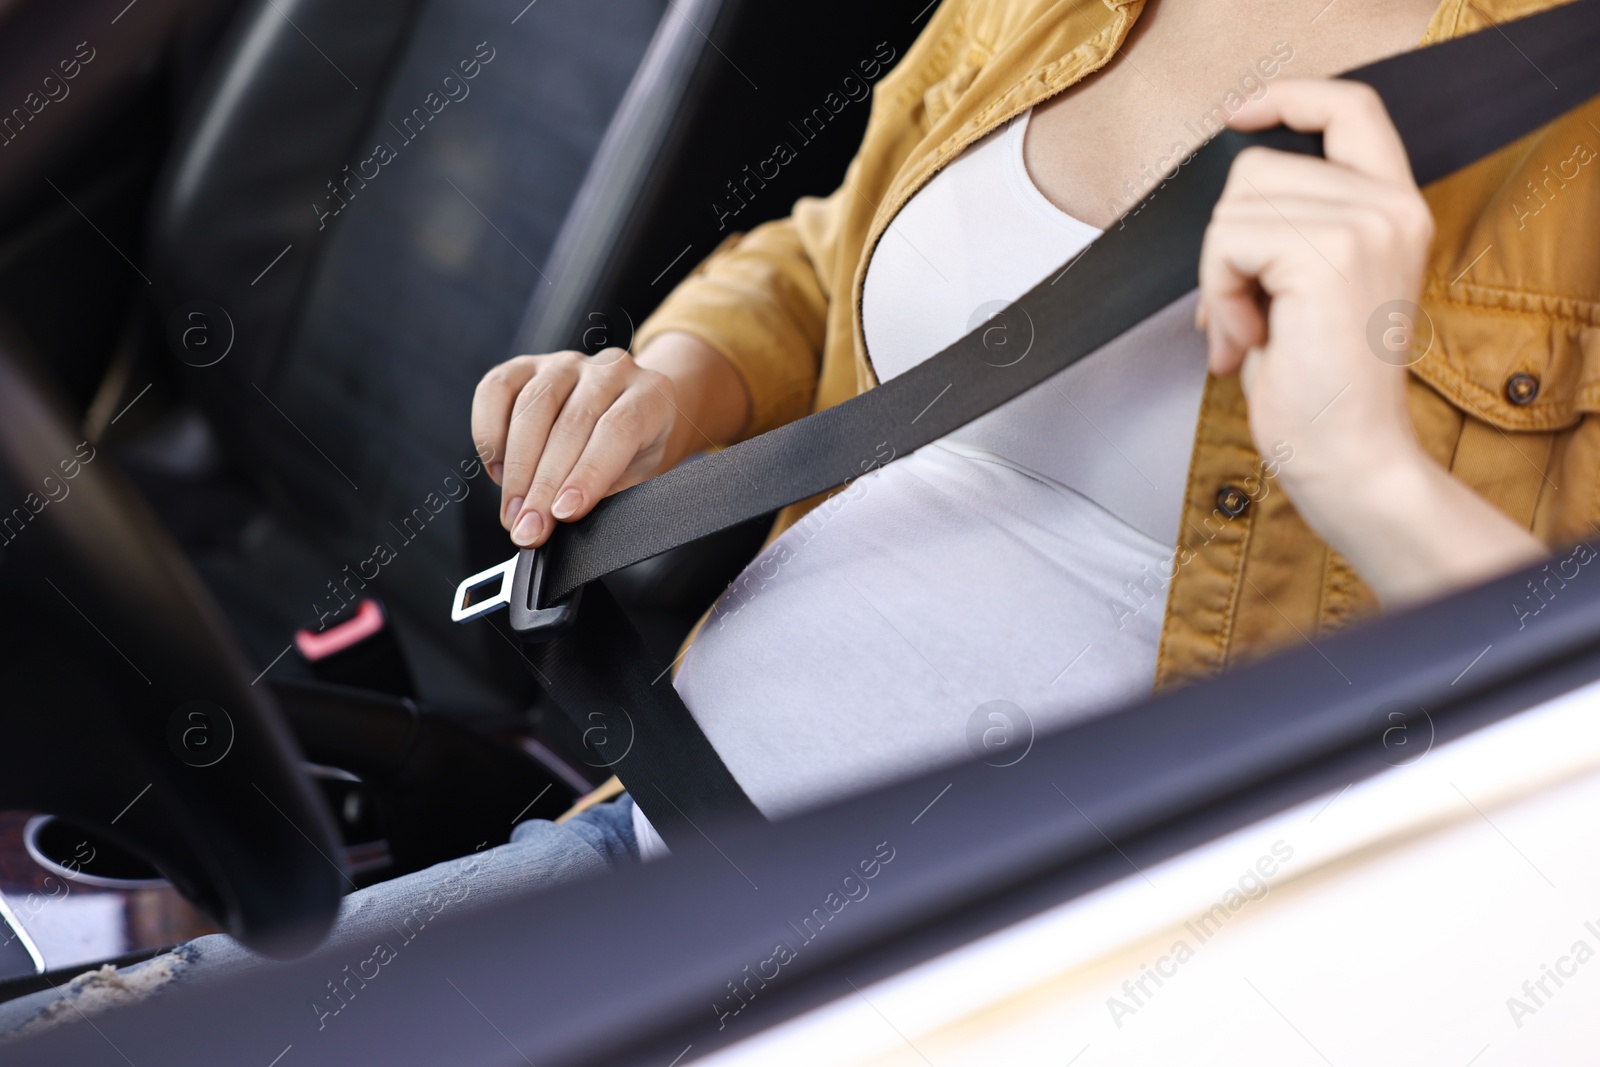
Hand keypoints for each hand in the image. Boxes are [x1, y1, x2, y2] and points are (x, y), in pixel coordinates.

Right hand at [472, 349, 677, 546]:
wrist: (624, 416)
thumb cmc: (631, 452)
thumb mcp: (636, 475)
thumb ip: (607, 491)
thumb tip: (560, 517)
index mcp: (650, 394)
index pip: (619, 429)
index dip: (589, 474)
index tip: (563, 513)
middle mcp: (609, 369)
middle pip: (572, 423)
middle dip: (545, 484)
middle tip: (529, 528)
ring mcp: (566, 363)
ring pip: (533, 406)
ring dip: (517, 467)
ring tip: (512, 511)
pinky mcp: (526, 364)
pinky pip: (496, 389)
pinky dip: (489, 432)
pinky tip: (497, 470)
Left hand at [1199, 78, 1433, 513]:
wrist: (1349, 458)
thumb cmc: (1320, 393)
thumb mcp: (1302, 294)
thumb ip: (1282, 237)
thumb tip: (1223, 223)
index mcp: (1394, 208)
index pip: (1350, 108)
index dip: (1290, 97)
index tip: (1240, 116)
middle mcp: (1390, 206)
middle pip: (1255, 169)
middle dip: (1226, 247)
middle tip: (1246, 317)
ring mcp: (1365, 224)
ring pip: (1233, 206)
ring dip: (1220, 277)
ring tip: (1254, 331)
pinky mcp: (1329, 252)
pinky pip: (1227, 243)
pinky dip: (1219, 295)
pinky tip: (1252, 338)